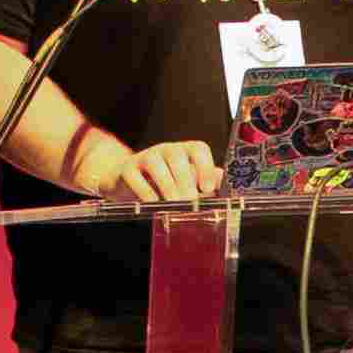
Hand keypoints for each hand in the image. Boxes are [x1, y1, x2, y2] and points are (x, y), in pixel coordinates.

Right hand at [93, 134, 228, 205]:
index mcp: (185, 152)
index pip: (198, 149)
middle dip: (185, 180)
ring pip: (156, 163)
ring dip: (167, 185)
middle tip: (190, 201)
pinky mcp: (127, 169)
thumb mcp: (188, 183)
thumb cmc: (166, 184)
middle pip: (177, 156)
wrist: (129, 183)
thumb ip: (208, 184)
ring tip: (174, 203)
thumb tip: (226, 189)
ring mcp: (145, 157)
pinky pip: (134, 176)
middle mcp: (166, 150)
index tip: (207, 189)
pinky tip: (153, 203)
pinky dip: (145, 191)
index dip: (205, 167)